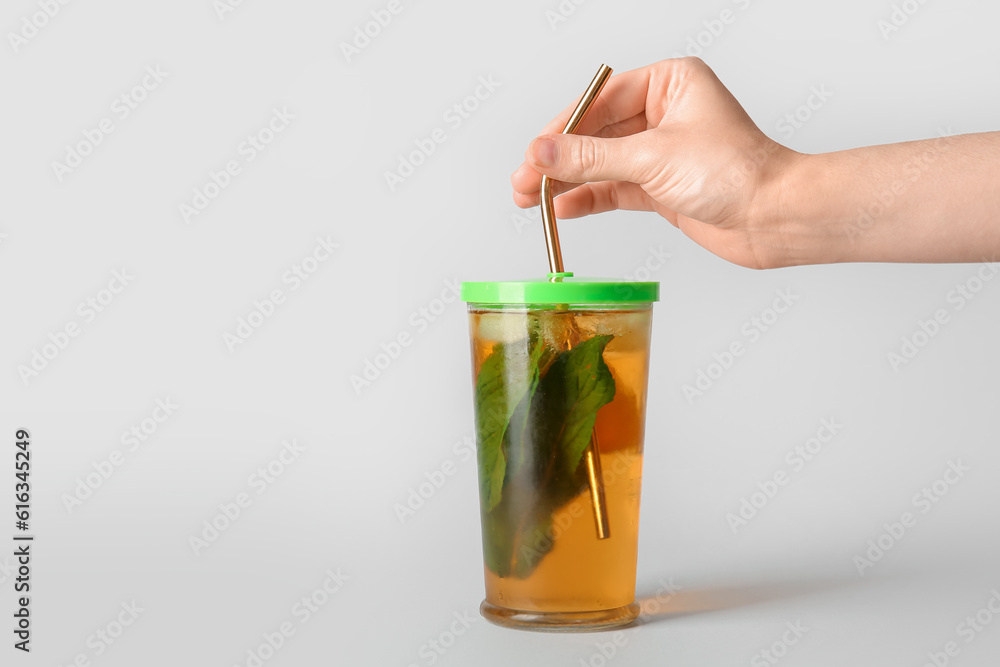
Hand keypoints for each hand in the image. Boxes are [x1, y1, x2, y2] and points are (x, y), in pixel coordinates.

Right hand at [511, 58, 798, 269]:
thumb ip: (590, 157)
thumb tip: (540, 153)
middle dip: (558, 160)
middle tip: (523, 181)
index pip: (599, 100)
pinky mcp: (662, 186)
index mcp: (670, 83)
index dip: (561, 129)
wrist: (775, 218)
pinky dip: (588, 199)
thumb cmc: (737, 173)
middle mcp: (665, 113)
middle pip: (595, 133)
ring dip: (567, 182)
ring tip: (531, 199)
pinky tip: (563, 209)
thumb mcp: (651, 158)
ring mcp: (662, 151)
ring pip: (601, 163)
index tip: (532, 152)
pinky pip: (614, 188)